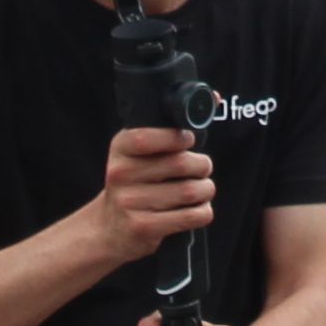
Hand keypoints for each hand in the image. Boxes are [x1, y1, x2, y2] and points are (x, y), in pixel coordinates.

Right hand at [85, 123, 216, 270]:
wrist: (110, 228)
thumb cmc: (134, 184)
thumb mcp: (138, 153)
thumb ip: (169, 130)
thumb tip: (215, 97)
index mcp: (120, 149)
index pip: (148, 137)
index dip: (177, 138)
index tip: (188, 141)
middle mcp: (121, 174)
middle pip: (179, 164)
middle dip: (202, 165)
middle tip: (202, 168)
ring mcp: (130, 202)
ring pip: (190, 191)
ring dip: (206, 189)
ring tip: (203, 189)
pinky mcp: (144, 227)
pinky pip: (191, 216)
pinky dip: (203, 211)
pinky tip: (197, 208)